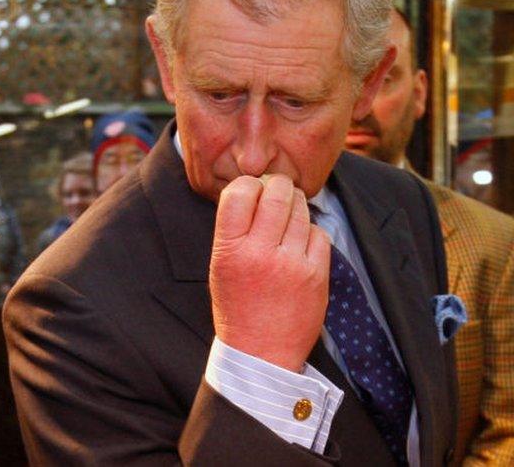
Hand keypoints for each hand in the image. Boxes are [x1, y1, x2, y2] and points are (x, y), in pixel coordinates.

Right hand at [209, 175, 330, 371]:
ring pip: (300, 210)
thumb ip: (234, 229)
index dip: (248, 185)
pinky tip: (300, 244)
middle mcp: (260, 253)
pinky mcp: (317, 275)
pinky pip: (319, 234)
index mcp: (230, 250)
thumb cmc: (237, 307)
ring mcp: (292, 264)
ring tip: (287, 218)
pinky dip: (310, 233)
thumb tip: (255, 189)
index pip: (240, 193)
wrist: (261, 353)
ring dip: (295, 207)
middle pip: (276, 193)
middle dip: (278, 187)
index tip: (252, 190)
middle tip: (277, 192)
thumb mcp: (220, 266)